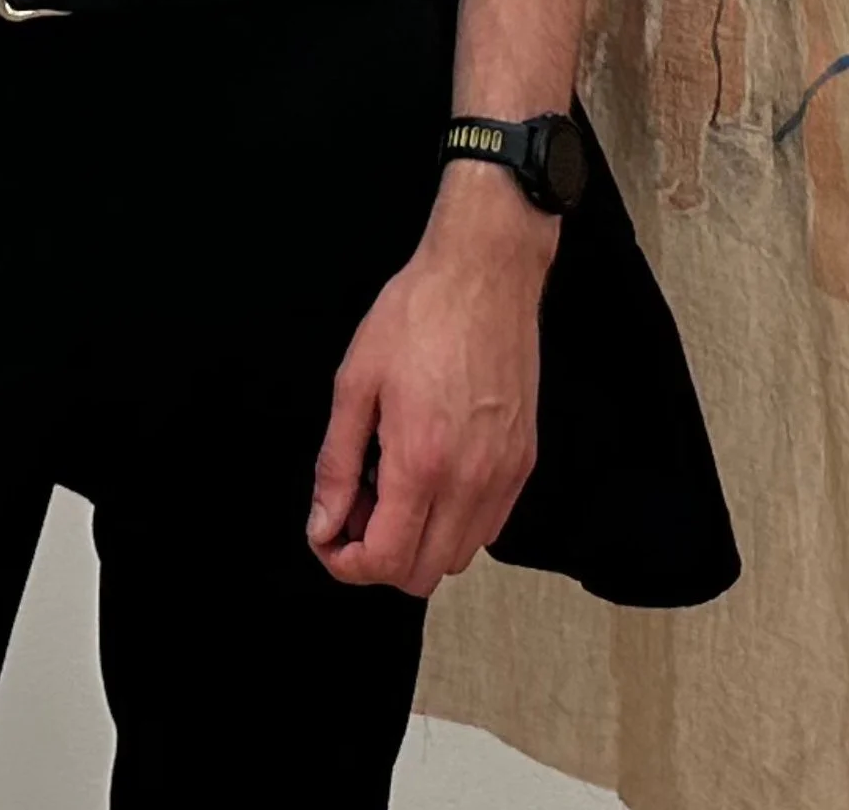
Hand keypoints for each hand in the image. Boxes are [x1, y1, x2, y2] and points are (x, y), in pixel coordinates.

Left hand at [305, 164, 555, 595]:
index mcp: (421, 461)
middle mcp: (471, 480)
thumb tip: (323, 523)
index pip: (386, 560)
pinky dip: (454, 521)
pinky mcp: (524, 462)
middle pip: (423, 574)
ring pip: (458, 557)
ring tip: (393, 484)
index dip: (345, 563)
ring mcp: (505, 475)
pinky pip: (488, 526)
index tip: (327, 535)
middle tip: (356, 506)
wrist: (485, 274)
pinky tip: (431, 473)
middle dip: (379, 556)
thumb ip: (337, 464)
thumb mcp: (355, 381)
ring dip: (419, 540)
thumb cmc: (418, 315)